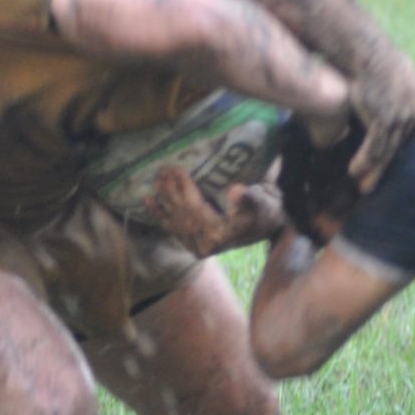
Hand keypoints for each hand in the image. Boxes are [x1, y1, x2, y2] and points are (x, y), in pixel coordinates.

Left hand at [143, 165, 283, 256]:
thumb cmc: (266, 211)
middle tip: (163, 168)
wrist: (266, 225)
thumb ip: (249, 199)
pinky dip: (159, 214)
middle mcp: (206, 244)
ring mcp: (198, 246)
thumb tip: (235, 190)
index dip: (185, 187)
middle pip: (182, 213)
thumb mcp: (263, 203)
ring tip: (156, 179)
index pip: (196, 207)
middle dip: (171, 190)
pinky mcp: (193, 244)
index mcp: (221, 234)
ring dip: (163, 198)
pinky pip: (173, 228)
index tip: (177, 168)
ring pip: (175, 219)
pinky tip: (147, 201)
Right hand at [346, 47, 414, 189]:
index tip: (390, 162)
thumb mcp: (395, 73)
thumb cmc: (373, 58)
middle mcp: (414, 110)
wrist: (366, 49)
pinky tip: (354, 171)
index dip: (402, 149)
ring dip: (374, 171)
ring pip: (388, 152)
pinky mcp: (385, 119)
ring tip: (363, 185)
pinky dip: (364, 162)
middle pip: (402, 146)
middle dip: (387, 168)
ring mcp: (401, 116)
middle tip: (375, 184)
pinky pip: (375, 148)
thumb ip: (398, 90)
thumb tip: (389, 97)